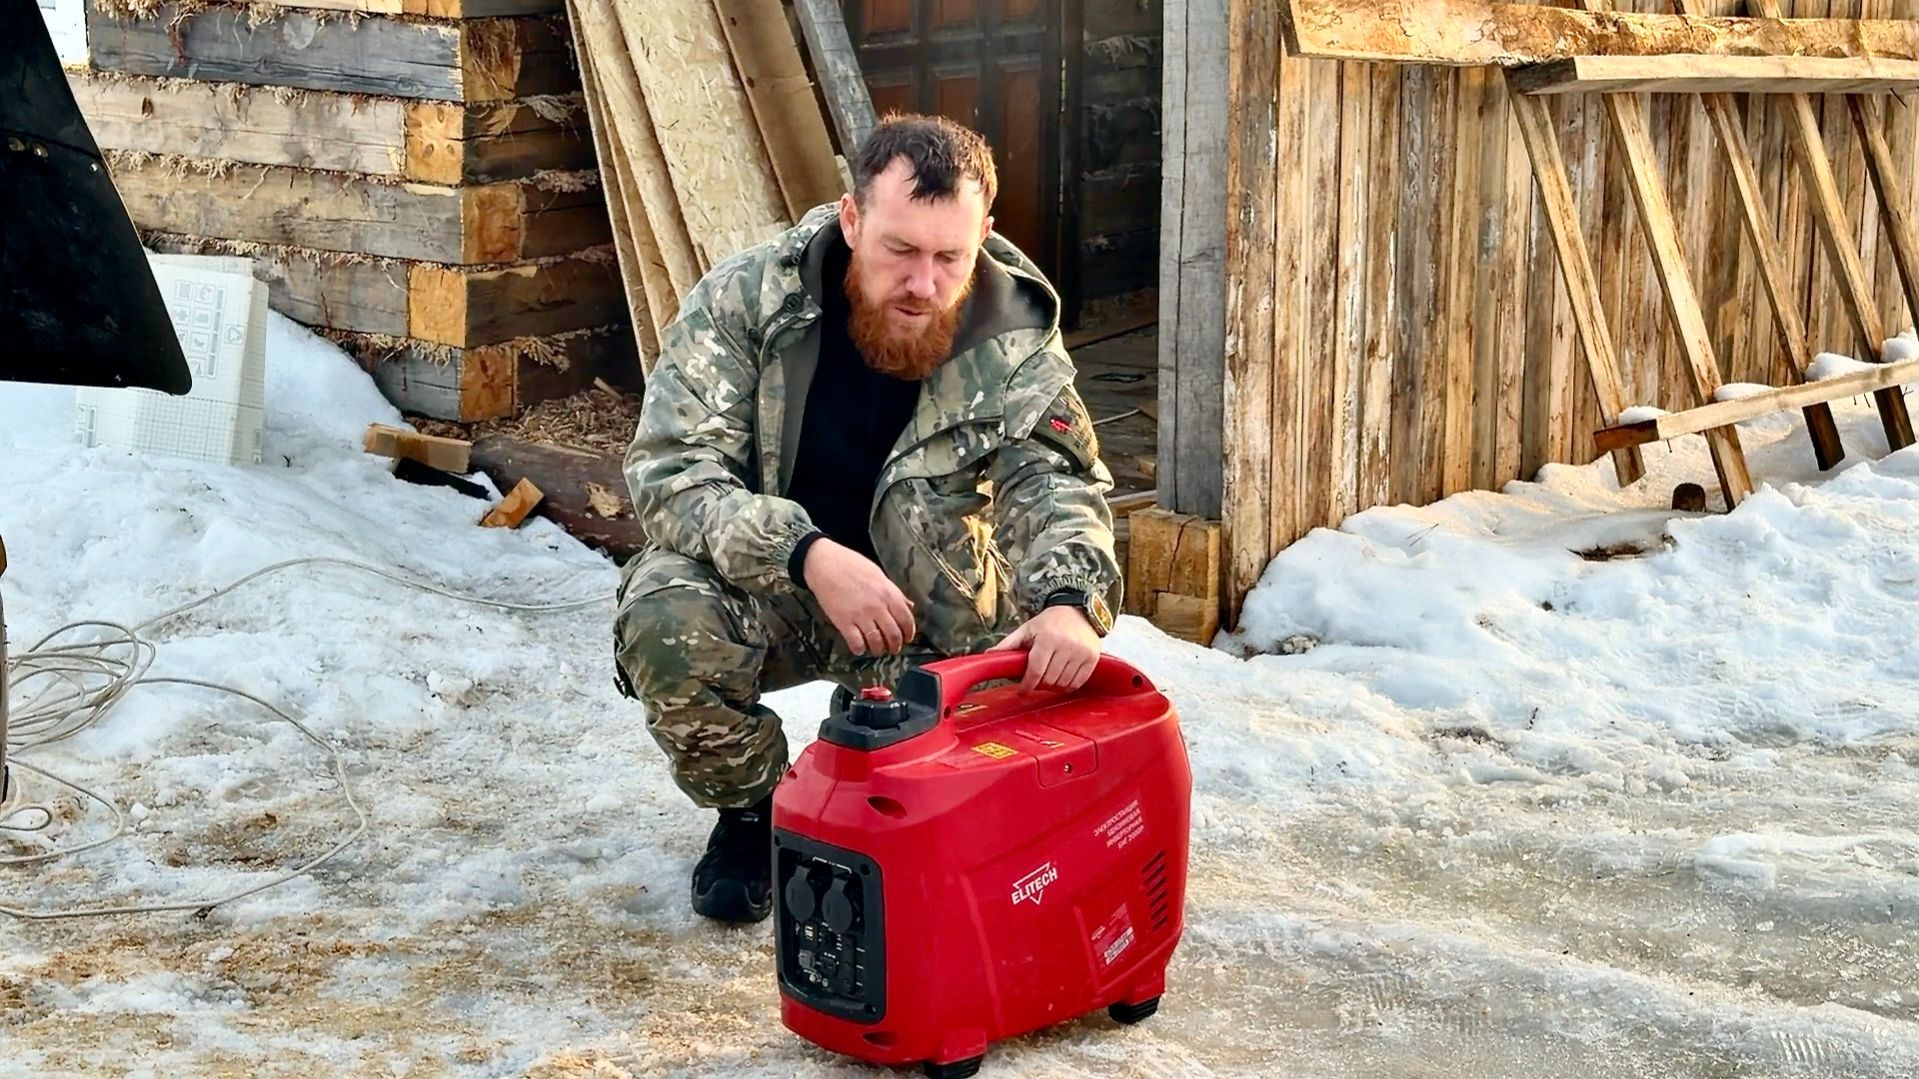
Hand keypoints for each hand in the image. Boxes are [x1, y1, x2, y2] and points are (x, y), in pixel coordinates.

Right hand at [804, 538, 915, 655]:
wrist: (825, 563)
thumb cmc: (850, 565)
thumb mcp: (878, 574)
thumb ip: (894, 593)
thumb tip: (907, 605)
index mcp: (888, 593)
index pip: (906, 619)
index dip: (909, 632)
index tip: (907, 638)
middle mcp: (877, 606)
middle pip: (893, 634)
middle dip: (895, 645)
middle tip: (893, 648)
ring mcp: (860, 615)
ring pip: (876, 642)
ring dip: (878, 650)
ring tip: (877, 650)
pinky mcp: (844, 622)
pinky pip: (856, 643)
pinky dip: (860, 649)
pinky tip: (860, 647)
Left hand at [987, 606, 1101, 692]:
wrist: (1078, 611)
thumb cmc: (1049, 622)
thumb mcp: (1027, 630)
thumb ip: (1008, 644)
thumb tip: (987, 655)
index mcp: (1047, 638)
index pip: (1036, 671)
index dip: (1027, 685)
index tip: (1022, 691)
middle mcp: (1067, 645)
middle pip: (1049, 680)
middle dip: (1039, 684)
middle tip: (1035, 680)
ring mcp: (1082, 652)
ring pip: (1063, 684)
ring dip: (1053, 686)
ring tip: (1048, 677)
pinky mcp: (1092, 658)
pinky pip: (1077, 683)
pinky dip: (1067, 686)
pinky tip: (1061, 679)